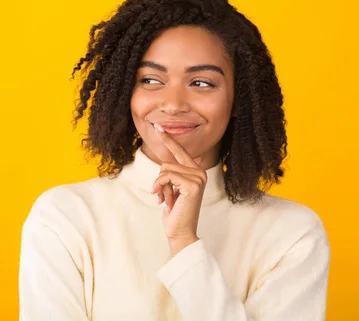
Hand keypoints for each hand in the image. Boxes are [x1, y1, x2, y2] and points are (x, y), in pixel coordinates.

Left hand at [150, 128, 206, 255]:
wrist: (180, 231)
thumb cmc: (174, 212)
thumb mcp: (171, 190)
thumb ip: (171, 176)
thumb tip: (166, 165)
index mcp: (196, 172)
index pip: (180, 151)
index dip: (169, 140)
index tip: (158, 127)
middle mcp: (200, 172)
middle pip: (167, 162)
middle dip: (160, 180)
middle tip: (162, 197)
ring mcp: (198, 178)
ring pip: (165, 169)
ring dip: (159, 187)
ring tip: (165, 201)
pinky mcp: (193, 184)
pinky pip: (166, 176)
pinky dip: (160, 188)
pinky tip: (163, 201)